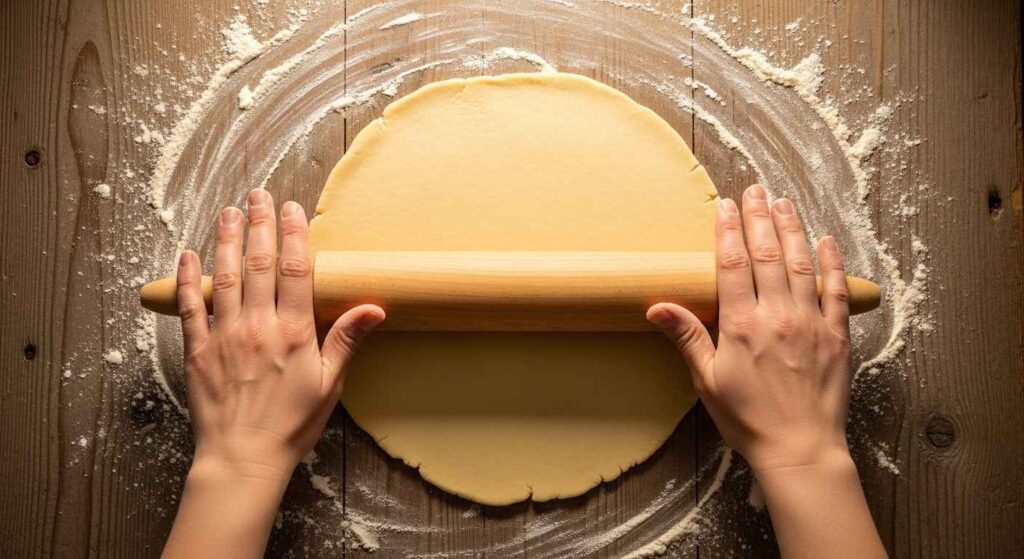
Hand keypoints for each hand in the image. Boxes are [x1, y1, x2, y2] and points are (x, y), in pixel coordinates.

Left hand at [175, 189, 384, 480]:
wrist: (243, 458)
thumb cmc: (291, 425)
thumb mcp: (329, 384)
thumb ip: (346, 340)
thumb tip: (374, 307)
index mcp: (292, 332)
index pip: (295, 270)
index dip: (294, 235)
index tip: (292, 209)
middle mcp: (257, 326)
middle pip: (259, 264)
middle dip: (259, 225)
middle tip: (258, 195)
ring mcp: (224, 336)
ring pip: (224, 277)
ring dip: (226, 241)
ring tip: (228, 212)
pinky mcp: (198, 351)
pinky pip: (191, 307)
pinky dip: (188, 279)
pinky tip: (187, 255)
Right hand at [647, 184, 851, 472]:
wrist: (800, 449)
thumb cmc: (748, 419)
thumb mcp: (707, 381)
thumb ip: (686, 337)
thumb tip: (656, 305)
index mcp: (742, 325)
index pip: (733, 264)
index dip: (728, 230)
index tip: (724, 205)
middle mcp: (778, 316)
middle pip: (768, 254)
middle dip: (759, 218)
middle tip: (754, 190)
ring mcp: (811, 323)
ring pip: (802, 264)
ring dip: (792, 229)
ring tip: (783, 203)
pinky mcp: (837, 336)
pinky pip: (836, 290)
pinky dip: (832, 263)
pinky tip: (826, 242)